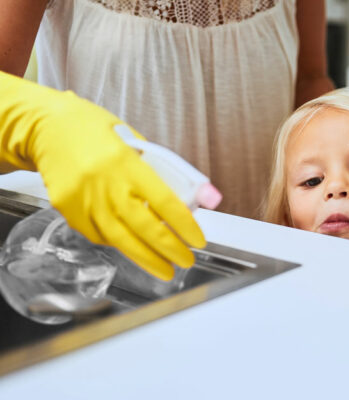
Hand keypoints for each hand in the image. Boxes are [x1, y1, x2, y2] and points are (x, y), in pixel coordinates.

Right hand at [0, 73, 204, 279]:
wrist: (45, 127)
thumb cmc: (94, 129)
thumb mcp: (135, 140)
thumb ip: (166, 169)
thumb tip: (204, 197)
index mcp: (126, 162)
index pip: (164, 201)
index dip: (184, 225)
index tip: (198, 240)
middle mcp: (105, 184)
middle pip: (144, 227)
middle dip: (170, 249)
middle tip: (187, 261)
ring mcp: (84, 200)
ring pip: (121, 240)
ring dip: (147, 259)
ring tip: (166, 270)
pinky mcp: (68, 210)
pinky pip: (99, 236)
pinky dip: (119, 245)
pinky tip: (134, 249)